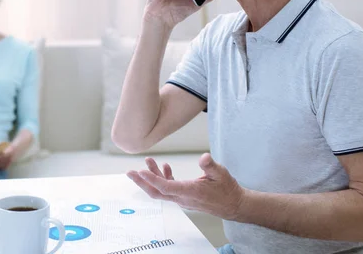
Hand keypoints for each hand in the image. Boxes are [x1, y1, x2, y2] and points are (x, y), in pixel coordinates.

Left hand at [127, 154, 244, 219]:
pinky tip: (165, 167)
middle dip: (142, 182)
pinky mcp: (184, 196)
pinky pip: (169, 189)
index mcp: (190, 192)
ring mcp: (182, 198)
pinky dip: (164, 178)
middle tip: (129, 172)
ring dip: (152, 177)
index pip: (166, 187)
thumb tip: (203, 157)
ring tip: (148, 161)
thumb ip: (210, 166)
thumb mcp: (222, 174)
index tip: (140, 171)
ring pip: (161, 190)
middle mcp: (183, 197)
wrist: (233, 205)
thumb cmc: (228, 189)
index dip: (152, 179)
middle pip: (157, 192)